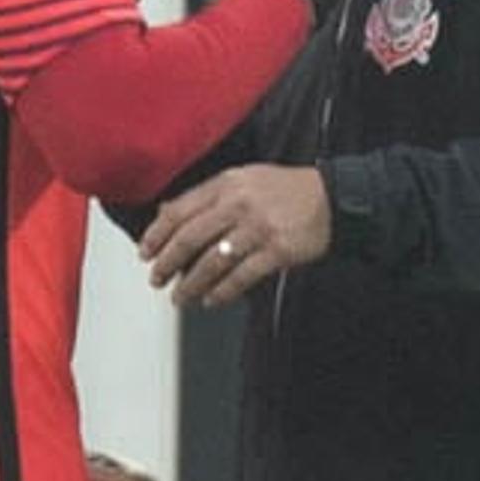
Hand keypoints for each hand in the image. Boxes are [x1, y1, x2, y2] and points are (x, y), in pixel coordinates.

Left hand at [139, 165, 331, 307]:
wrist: (334, 199)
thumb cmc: (287, 191)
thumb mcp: (245, 180)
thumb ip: (209, 196)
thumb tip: (168, 213)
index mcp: (228, 184)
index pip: (180, 210)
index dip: (158, 234)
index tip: (145, 252)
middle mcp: (239, 204)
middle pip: (191, 237)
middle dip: (167, 262)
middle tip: (156, 278)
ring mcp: (259, 229)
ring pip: (212, 262)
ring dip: (190, 284)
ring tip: (180, 298)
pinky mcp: (277, 251)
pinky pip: (241, 276)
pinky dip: (222, 292)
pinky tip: (211, 300)